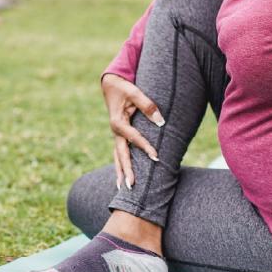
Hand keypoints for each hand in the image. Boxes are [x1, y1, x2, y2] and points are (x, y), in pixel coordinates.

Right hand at [101, 73, 163, 189]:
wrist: (111, 84)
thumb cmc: (123, 87)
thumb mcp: (134, 92)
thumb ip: (148, 105)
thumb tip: (160, 121)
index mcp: (118, 122)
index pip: (134, 138)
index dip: (145, 147)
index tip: (156, 158)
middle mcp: (115, 131)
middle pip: (121, 154)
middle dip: (127, 170)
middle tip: (132, 185)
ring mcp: (116, 134)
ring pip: (118, 156)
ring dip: (121, 172)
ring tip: (123, 188)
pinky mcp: (119, 135)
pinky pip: (119, 152)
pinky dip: (120, 165)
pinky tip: (121, 177)